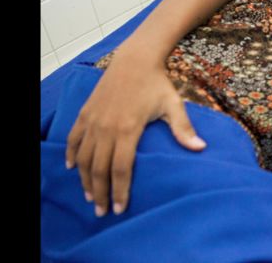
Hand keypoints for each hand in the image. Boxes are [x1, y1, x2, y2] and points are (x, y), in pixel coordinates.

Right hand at [65, 50, 205, 216]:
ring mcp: (93, 121)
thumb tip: (200, 148)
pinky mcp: (85, 113)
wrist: (135, 59)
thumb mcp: (173, 104)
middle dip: (100, 193)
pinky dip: (70, 154)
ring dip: (84, 179)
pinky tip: (71, 168)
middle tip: (103, 212)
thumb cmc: (157, 83)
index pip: (120, 169)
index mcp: (127, 129)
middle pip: (98, 169)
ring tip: (89, 196)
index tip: (120, 208)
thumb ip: (183, 128)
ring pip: (82, 157)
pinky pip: (73, 138)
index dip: (120, 190)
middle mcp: (106, 128)